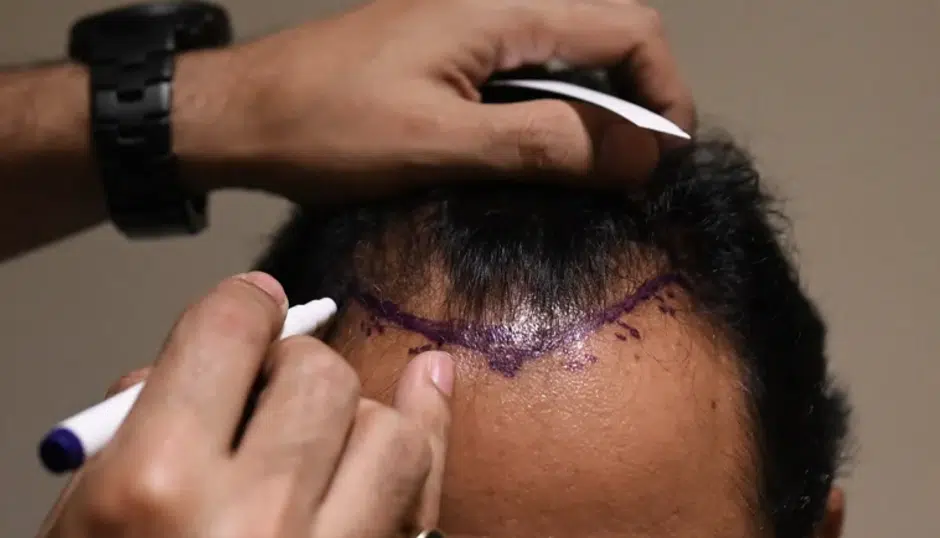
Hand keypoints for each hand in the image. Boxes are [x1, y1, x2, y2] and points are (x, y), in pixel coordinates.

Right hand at [39, 273, 453, 537]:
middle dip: (292, 368)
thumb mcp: (85, 526)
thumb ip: (143, 430)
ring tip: (315, 439)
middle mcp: (253, 522)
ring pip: (387, 428)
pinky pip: (427, 492)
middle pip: (316, 373)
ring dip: (354, 417)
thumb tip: (222, 359)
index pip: (227, 334)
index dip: (242, 307)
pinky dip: (430, 433)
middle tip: (267, 393)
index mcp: (155, 492)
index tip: (252, 308)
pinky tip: (428, 390)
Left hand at [180, 0, 694, 200]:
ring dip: (591, 110)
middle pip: (606, 34)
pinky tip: (531, 154)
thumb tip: (642, 156)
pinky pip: (526, 68)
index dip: (664, 94)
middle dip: (633, 103)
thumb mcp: (438, 145)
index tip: (662, 163)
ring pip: (567, 54)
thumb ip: (543, 144)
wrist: (243, 112)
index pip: (629, 29)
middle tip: (625, 177)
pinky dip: (548, 109)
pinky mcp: (449, 45)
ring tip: (585, 176)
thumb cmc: (328, 129)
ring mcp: (470, 19)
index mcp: (501, 8)